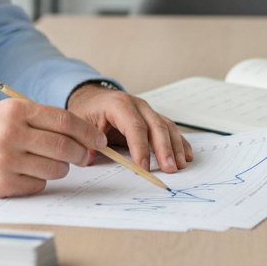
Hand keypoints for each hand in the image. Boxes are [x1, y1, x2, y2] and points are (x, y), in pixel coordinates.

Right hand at [0, 98, 107, 196]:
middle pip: (64, 147)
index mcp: (15, 111)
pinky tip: (27, 174)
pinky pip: (38, 186)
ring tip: (51, 165)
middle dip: (81, 154)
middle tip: (84, 157)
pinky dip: (39, 182)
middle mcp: (11, 134)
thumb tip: (77, 134)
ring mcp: (6, 161)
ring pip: (55, 170)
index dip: (87, 132)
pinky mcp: (1, 184)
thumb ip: (36, 119)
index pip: (64, 121)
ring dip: (60, 169)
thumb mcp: (3, 113)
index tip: (98, 139)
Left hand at [66, 85, 192, 173]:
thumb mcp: (80, 123)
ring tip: (180, 165)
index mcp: (118, 104)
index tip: (143, 167)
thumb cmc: (87, 111)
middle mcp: (137, 105)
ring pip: (166, 126)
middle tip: (169, 168)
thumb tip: (90, 157)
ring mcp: (147, 110)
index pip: (134, 126)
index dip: (140, 147)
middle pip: (156, 126)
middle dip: (164, 149)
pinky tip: (186, 155)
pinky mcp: (152, 118)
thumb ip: (86, 140)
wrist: (92, 97)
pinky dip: (179, 141)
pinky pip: (169, 128)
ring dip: (175, 146)